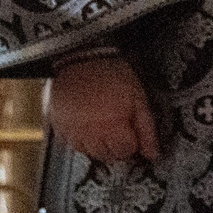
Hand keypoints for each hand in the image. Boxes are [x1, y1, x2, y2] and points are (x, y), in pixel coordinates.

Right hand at [48, 54, 162, 164]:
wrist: (81, 57)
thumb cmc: (110, 73)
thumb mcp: (138, 97)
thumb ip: (147, 128)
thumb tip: (152, 152)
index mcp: (112, 126)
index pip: (126, 152)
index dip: (132, 142)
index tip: (131, 131)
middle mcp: (91, 133)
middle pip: (108, 156)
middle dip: (116, 145)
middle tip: (118, 127)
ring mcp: (73, 132)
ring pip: (90, 153)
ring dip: (99, 144)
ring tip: (102, 124)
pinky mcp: (59, 127)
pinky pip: (73, 144)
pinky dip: (82, 138)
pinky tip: (87, 123)